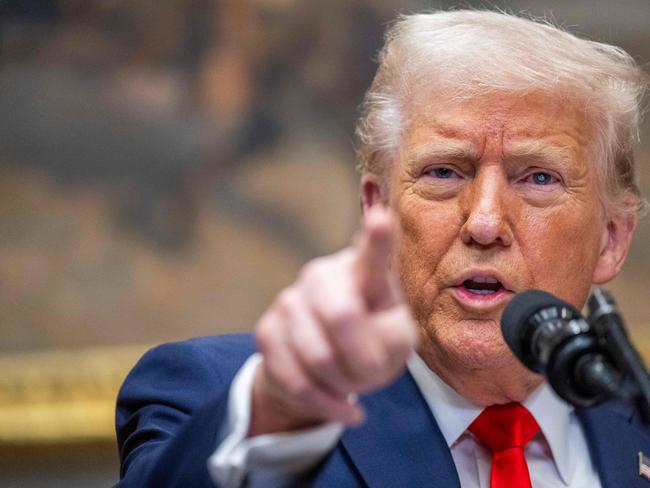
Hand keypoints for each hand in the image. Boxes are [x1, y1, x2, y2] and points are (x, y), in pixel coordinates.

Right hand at [250, 206, 417, 435]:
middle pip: (342, 316)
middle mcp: (323, 275)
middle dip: (362, 359)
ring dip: (344, 384)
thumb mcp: (396, 343)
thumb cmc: (372, 345)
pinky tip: (341, 406)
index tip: (382, 217)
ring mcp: (291, 299)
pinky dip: (325, 403)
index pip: (372, 254)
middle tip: (372, 374)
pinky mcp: (267, 330)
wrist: (324, 369)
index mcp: (364, 272)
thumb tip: (360, 334)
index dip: (377, 237)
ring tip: (352, 384)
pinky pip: (296, 378)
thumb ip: (391, 338)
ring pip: (319, 356)